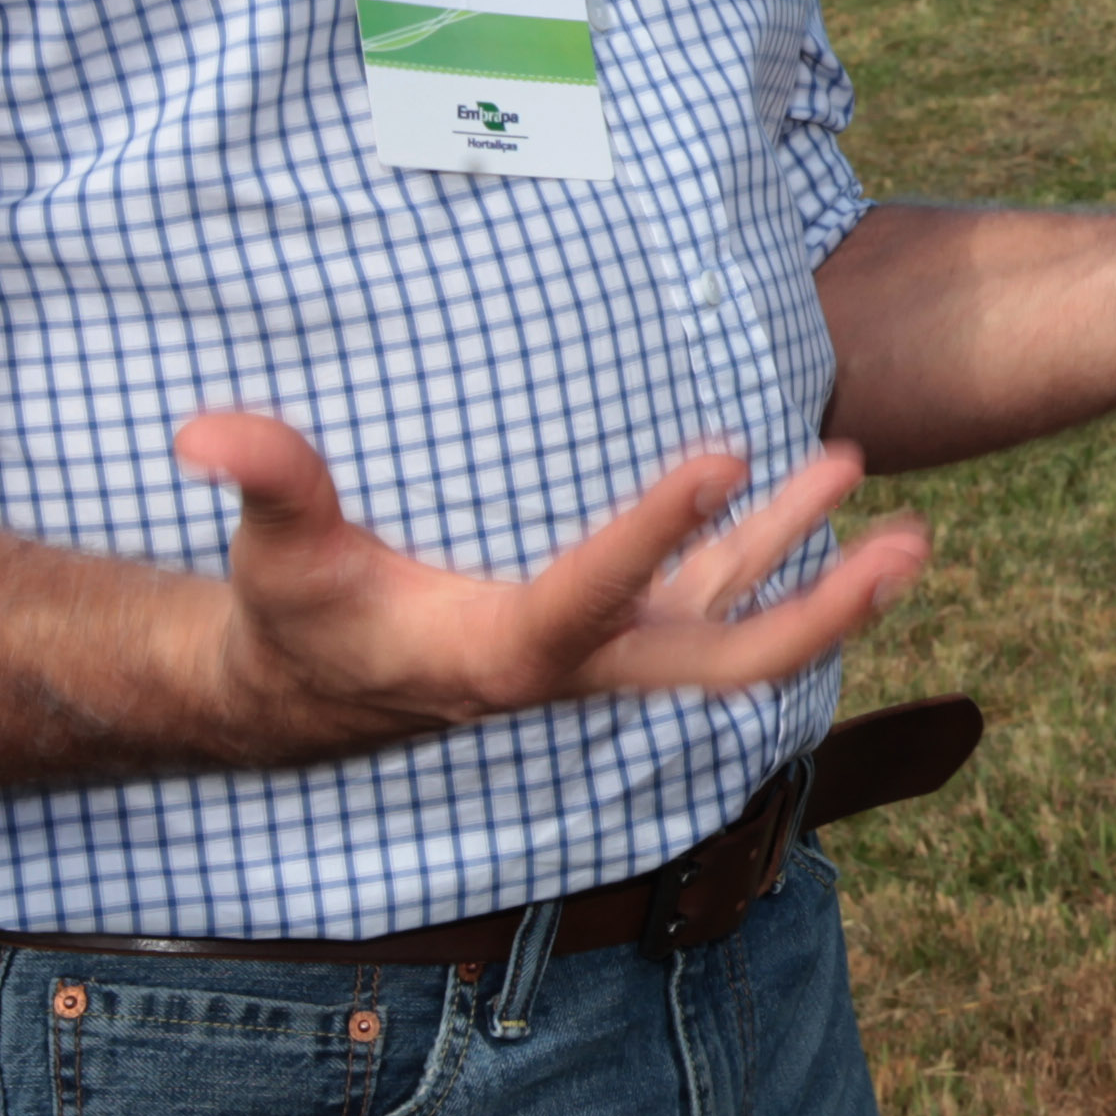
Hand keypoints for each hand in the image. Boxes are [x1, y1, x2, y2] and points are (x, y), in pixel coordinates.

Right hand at [179, 411, 927, 762]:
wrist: (323, 686)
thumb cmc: (298, 614)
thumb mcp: (278, 555)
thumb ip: (267, 484)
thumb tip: (208, 430)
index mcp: (498, 653)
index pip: (592, 597)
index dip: (658, 530)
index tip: (728, 448)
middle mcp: (577, 669)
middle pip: (720, 657)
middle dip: (819, 609)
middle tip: (906, 541)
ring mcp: (612, 654)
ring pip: (738, 624)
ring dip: (822, 572)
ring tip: (900, 509)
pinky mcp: (623, 629)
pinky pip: (721, 596)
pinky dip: (779, 551)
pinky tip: (828, 486)